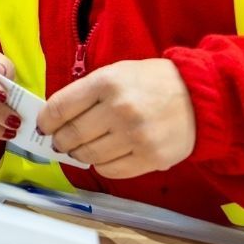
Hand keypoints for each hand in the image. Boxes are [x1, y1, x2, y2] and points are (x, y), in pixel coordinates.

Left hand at [39, 59, 195, 177]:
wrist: (200, 95)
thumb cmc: (153, 82)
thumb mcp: (117, 73)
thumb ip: (86, 93)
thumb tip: (54, 118)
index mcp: (107, 83)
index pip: (60, 107)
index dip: (46, 120)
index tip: (44, 126)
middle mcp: (119, 109)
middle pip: (71, 135)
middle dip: (60, 141)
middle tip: (60, 141)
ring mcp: (135, 136)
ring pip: (88, 156)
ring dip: (79, 155)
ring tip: (82, 149)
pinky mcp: (150, 158)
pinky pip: (110, 170)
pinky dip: (101, 166)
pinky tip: (104, 156)